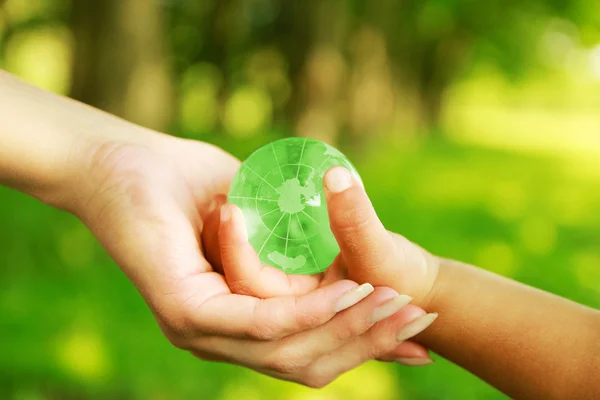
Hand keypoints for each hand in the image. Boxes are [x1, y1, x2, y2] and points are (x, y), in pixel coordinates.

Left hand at [64, 131, 430, 387]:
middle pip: (308, 360)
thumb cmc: (188, 187)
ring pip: (290, 348)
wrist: (124, 163)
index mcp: (235, 324)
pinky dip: (308, 312)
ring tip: (395, 302)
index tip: (419, 340)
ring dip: (350, 328)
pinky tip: (347, 295)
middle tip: (421, 315)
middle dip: (371, 341)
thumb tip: (340, 251)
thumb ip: (294, 246)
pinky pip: (259, 322)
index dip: (365, 348)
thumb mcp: (259, 222)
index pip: (308, 352)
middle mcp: (219, 338)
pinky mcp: (186, 311)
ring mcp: (200, 331)